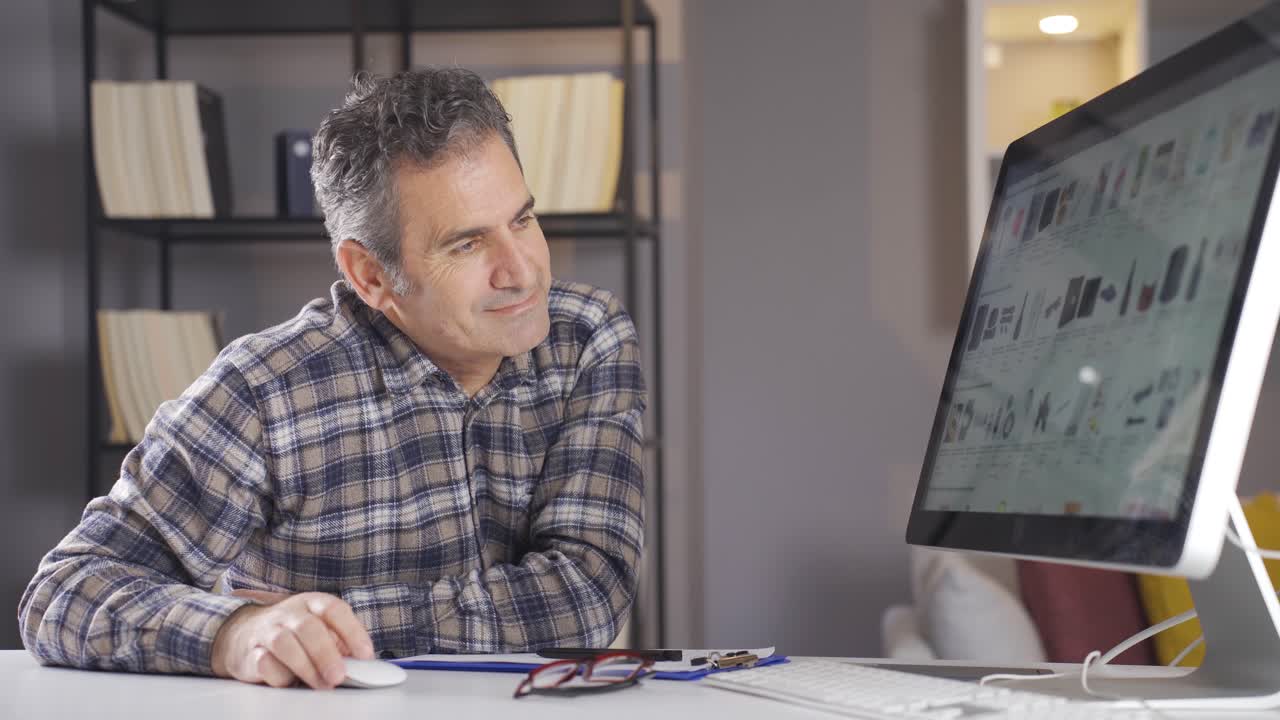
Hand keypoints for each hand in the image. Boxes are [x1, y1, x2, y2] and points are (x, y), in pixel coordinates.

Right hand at [211, 589, 374, 688]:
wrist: (244, 632)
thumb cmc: (294, 633)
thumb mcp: (320, 629)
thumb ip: (340, 642)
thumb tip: (360, 663)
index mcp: (312, 603)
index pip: (334, 610)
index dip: (352, 631)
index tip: (365, 655)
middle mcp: (289, 613)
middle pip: (308, 627)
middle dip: (326, 653)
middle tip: (339, 675)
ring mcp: (267, 631)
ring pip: (284, 643)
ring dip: (306, 666)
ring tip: (323, 684)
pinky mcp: (251, 652)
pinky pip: (263, 662)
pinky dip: (279, 674)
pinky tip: (291, 681)